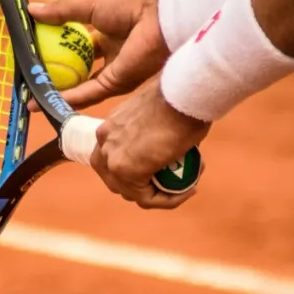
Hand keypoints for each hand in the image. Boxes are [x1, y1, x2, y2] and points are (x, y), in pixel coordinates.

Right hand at [27, 0, 169, 110]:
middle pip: (78, 70)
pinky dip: (66, 98)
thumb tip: (30, 11)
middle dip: (55, 76)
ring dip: (56, 93)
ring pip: (80, 87)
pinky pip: (87, 93)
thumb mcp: (89, 6)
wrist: (157, 17)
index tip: (34, 54)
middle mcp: (111, 56)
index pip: (76, 47)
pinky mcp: (116, 85)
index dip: (56, 50)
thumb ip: (60, 12)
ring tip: (31, 98)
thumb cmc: (129, 5)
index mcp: (107, 34)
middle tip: (30, 79)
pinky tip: (44, 101)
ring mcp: (113, 72)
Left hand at [91, 75, 210, 209]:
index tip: (164, 171)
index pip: (113, 160)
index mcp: (109, 127)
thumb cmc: (179, 98)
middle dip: (143, 187)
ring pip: (132, 193)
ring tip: (186, 185)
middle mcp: (104, 142)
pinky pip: (147, 198)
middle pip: (116, 180)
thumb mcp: (159, 117)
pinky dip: (168, 200)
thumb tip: (168, 148)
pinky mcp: (125, 171)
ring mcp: (111, 158)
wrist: (182, 94)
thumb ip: (152, 134)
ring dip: (160, 195)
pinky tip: (188, 190)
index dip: (137, 171)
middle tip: (172, 183)